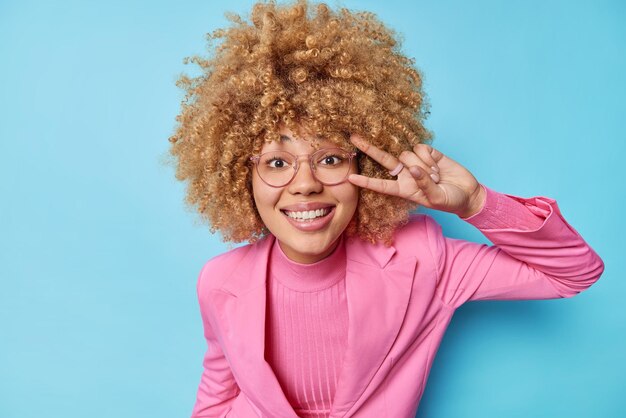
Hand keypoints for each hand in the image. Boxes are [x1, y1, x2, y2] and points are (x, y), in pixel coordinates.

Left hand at [348, 135, 485, 217]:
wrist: (467, 192)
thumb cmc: (449, 201)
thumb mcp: (436, 199)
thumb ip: (424, 185)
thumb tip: (414, 170)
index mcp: (403, 189)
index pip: (381, 185)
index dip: (366, 182)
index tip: (351, 178)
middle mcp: (406, 174)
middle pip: (383, 160)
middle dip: (369, 148)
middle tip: (354, 137)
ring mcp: (416, 162)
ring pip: (407, 155)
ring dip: (422, 166)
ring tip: (435, 177)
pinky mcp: (428, 153)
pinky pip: (421, 148)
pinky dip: (429, 158)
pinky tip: (437, 167)